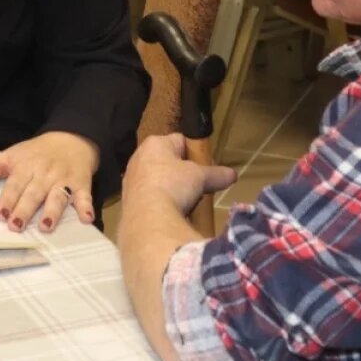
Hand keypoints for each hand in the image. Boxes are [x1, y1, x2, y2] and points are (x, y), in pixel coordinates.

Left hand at [0, 131, 99, 232]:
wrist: (71, 138)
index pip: (15, 184)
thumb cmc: (36, 152)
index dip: (7, 199)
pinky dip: (86, 207)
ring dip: (52, 212)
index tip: (0, 214)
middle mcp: (45, 173)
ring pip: (57, 196)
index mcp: (26, 166)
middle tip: (16, 226)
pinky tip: (86, 218)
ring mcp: (64, 179)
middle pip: (34, 193)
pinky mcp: (82, 184)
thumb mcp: (11, 155)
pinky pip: (84, 196)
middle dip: (25, 209)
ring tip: (45, 226)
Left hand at [122, 134, 236, 215]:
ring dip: (171, 189)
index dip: (195, 153)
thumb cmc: (173, 186)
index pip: (180, 140)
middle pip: (167, 161)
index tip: (205, 167)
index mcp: (155, 144)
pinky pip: (150, 197)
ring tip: (185, 202)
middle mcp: (138, 157)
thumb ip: (216, 174)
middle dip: (182, 173)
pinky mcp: (128, 200)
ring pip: (157, 180)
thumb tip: (233, 175)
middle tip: (196, 185)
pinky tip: (171, 212)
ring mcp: (130, 180)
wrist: (148, 220)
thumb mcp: (200, 178)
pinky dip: (161, 203)